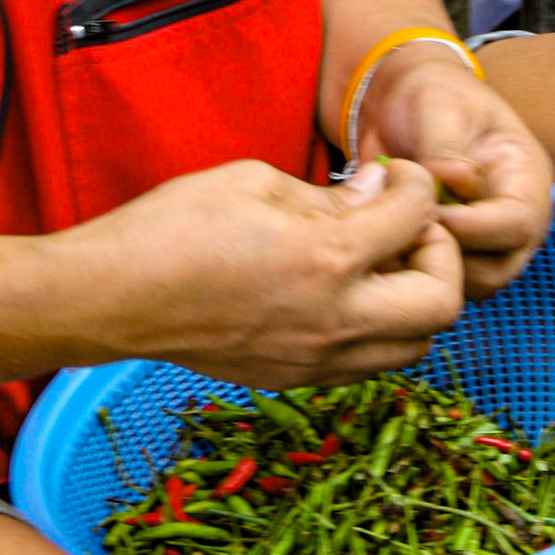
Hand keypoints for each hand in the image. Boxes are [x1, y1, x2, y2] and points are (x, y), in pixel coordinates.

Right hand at [57, 154, 463, 390]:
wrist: (113, 298)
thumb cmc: (173, 226)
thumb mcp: (254, 182)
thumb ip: (327, 194)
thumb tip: (377, 195)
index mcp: (327, 258)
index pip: (416, 219)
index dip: (418, 186)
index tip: (396, 177)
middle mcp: (335, 319)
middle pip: (442, 303)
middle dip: (439, 255)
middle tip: (405, 227)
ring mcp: (316, 358)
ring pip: (414, 346)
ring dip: (415, 300)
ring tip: (378, 263)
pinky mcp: (294, 377)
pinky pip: (367, 363)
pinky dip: (378, 330)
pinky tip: (343, 294)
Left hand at [358, 48, 554, 298]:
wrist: (403, 102)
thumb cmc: (432, 95)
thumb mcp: (440, 105)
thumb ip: (445, 146)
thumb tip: (452, 178)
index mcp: (526, 178)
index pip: (517, 224)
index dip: (471, 227)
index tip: (426, 212)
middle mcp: (514, 218)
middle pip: (497, 269)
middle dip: (447, 256)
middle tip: (401, 226)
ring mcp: (486, 241)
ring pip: (468, 286)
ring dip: (427, 268)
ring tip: (390, 232)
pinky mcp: (455, 253)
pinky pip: (440, 283)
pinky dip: (412, 270)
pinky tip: (384, 242)